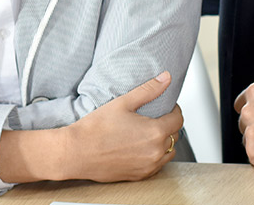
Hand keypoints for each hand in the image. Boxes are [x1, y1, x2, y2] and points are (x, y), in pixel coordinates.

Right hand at [64, 71, 183, 182]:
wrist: (75, 152)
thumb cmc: (95, 128)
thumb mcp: (123, 102)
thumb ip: (149, 89)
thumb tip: (166, 78)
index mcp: (155, 132)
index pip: (178, 120)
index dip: (174, 110)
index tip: (166, 107)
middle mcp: (155, 152)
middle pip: (174, 136)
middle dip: (169, 125)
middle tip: (156, 117)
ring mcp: (147, 167)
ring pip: (168, 152)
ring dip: (164, 142)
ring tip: (149, 133)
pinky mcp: (138, 176)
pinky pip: (157, 166)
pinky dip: (155, 156)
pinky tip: (142, 148)